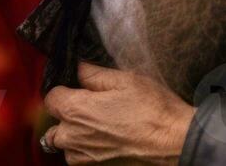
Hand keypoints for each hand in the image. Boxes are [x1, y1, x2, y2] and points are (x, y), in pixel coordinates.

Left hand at [42, 63, 193, 163]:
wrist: (175, 141)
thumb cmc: (153, 109)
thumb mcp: (124, 79)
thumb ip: (93, 74)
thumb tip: (78, 69)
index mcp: (76, 110)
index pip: (50, 98)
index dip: (63, 89)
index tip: (76, 86)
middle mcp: (75, 136)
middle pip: (53, 125)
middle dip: (64, 115)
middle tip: (85, 105)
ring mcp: (86, 156)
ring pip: (64, 145)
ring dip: (72, 135)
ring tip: (93, 123)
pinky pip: (80, 158)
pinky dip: (84, 149)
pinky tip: (103, 138)